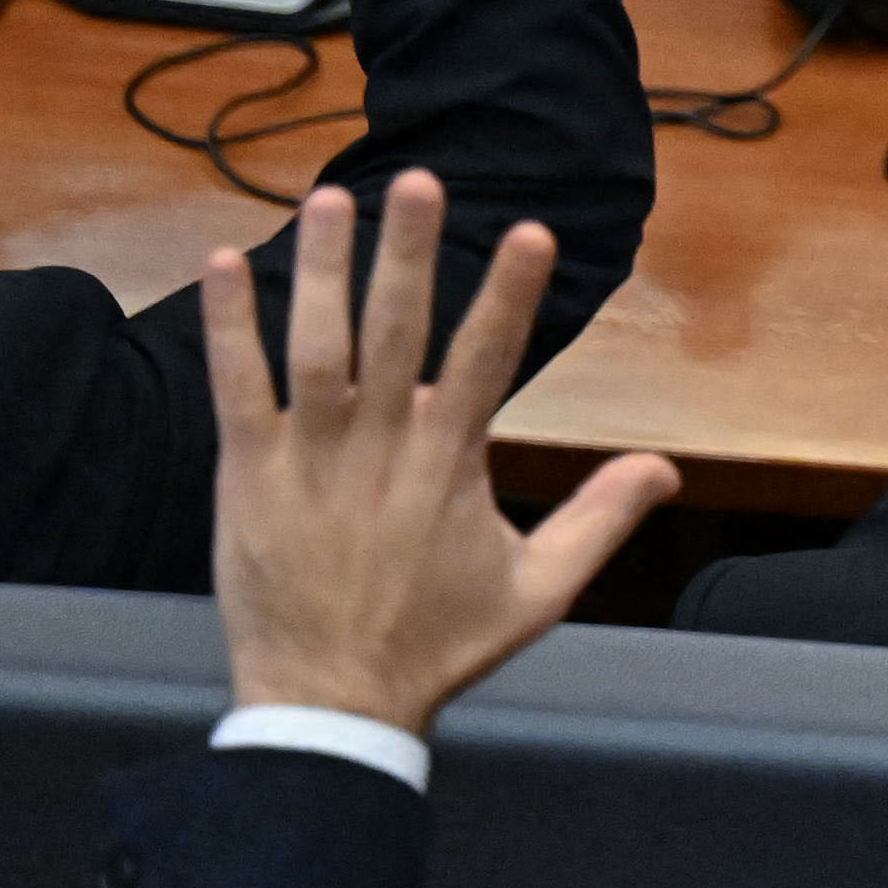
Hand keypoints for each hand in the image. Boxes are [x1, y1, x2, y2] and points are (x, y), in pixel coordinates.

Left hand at [199, 175, 675, 738]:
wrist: (329, 707)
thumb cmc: (436, 646)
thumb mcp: (538, 593)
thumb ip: (601, 520)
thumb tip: (665, 465)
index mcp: (449, 468)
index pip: (487, 364)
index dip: (511, 297)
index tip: (532, 231)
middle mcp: (379, 449)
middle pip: (397, 334)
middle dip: (410, 254)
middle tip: (418, 180)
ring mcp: (307, 459)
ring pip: (316, 347)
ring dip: (322, 270)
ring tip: (330, 199)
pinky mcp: (246, 476)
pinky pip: (236, 388)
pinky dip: (229, 326)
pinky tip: (222, 264)